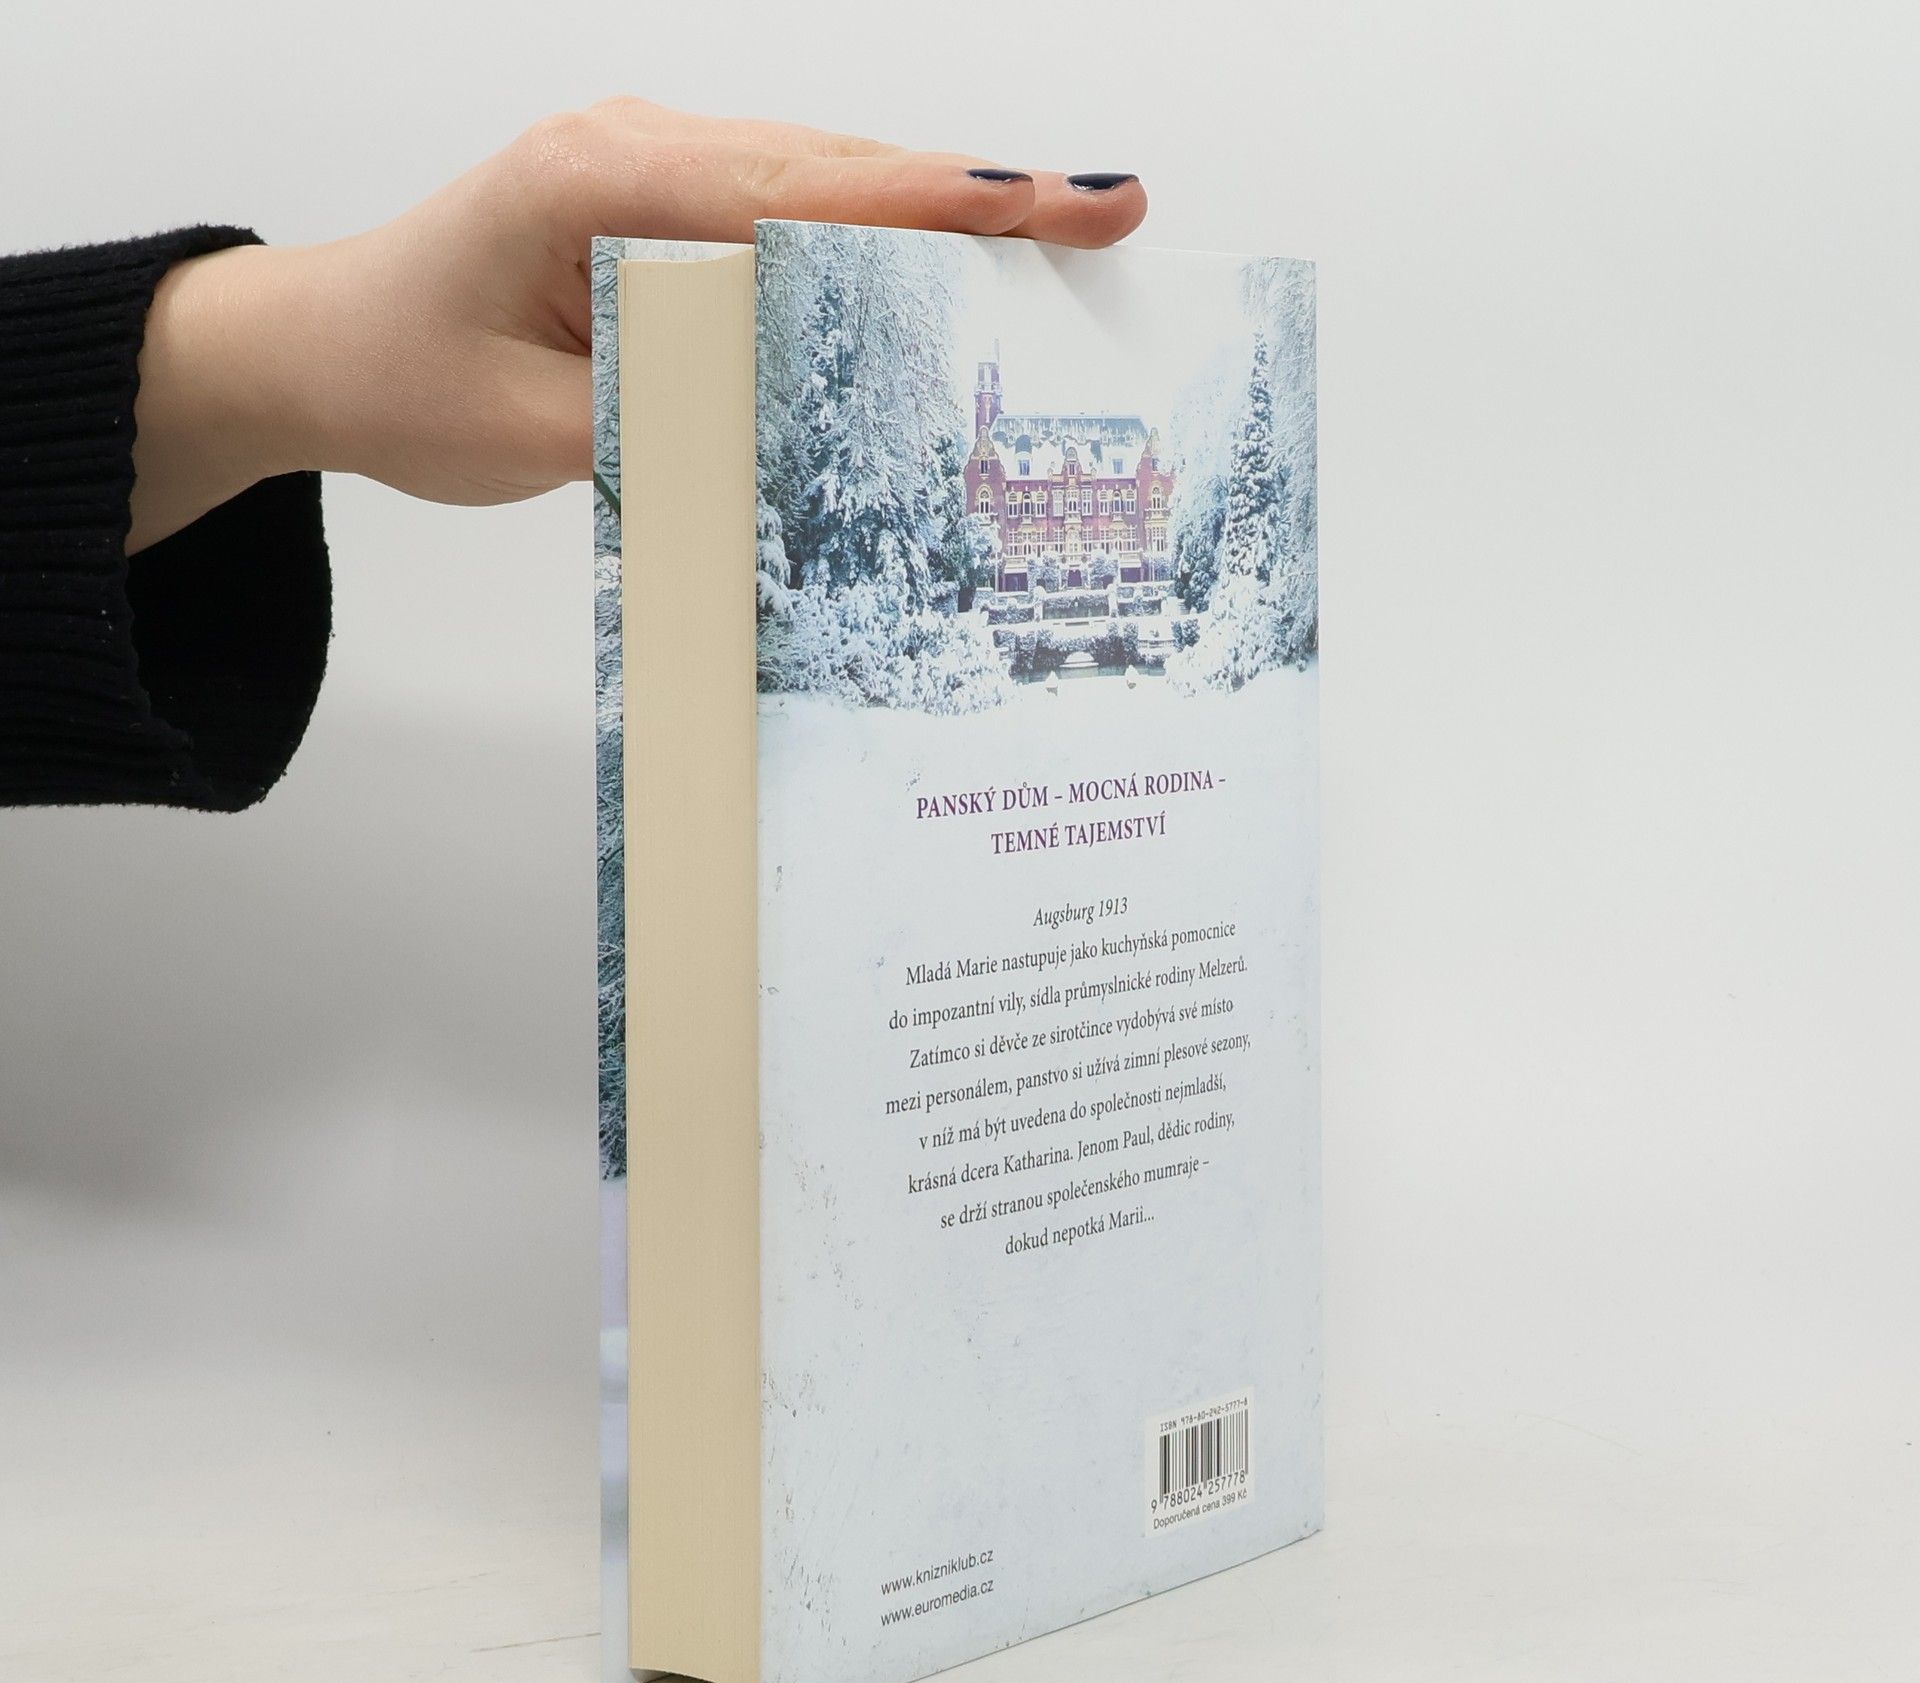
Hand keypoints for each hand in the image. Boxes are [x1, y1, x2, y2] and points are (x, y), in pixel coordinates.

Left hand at [128, 101, 1148, 551]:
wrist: (323, 348)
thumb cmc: (403, 374)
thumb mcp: (529, 430)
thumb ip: (664, 422)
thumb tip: (793, 435)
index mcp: (594, 179)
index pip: (793, 191)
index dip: (926, 205)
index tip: (1040, 208)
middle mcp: (636, 149)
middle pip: (836, 167)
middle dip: (978, 194)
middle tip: (1110, 212)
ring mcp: (656, 171)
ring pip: (825, 181)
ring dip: (939, 214)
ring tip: (1064, 239)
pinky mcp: (666, 211)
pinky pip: (790, 216)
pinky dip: (876, 242)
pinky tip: (949, 271)